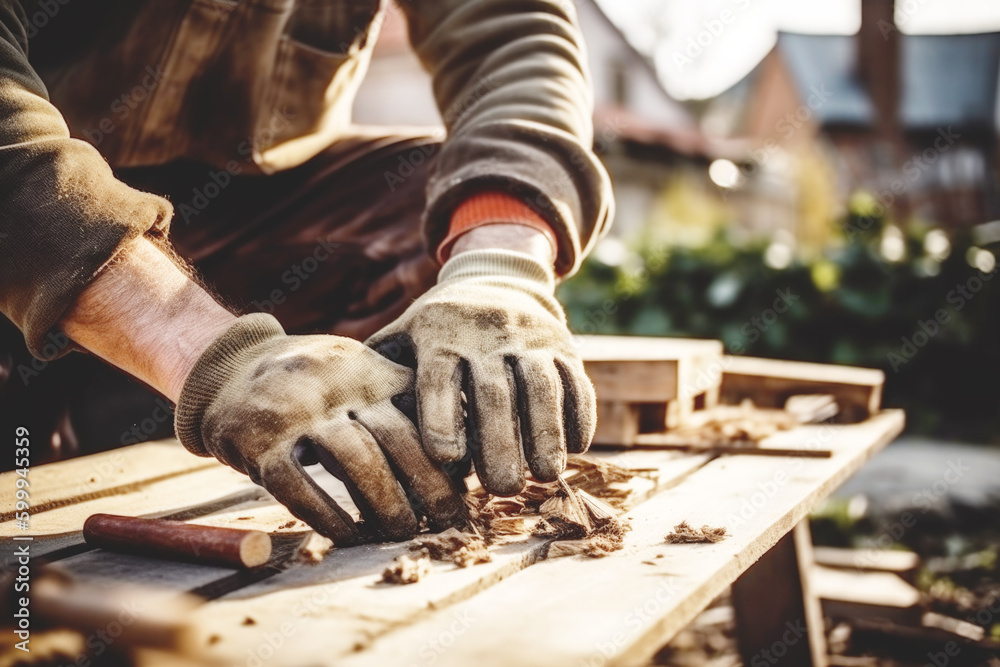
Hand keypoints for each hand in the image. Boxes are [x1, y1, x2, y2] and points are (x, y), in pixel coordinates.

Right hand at [175, 314, 465, 543]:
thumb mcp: (361, 374)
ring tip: (404, 531)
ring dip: (386, 505)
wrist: (230, 367)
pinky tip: (351, 536)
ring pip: (356, 463)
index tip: (468, 488)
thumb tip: (465, 451)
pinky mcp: (256, 443)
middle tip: (448, 518)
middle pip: (395, 438)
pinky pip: (301, 488)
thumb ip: (404, 402)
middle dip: (429, 484)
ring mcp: (294, 412)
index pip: (420, 411)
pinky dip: (331, 518)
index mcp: (367, 370)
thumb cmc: (316, 383)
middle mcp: (335, 385)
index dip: (447, 453)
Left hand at [367, 249, 595, 495]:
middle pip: (495, 389)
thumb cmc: (438, 331)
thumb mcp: (404, 339)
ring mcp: (530, 337)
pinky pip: (576, 380)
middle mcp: (487, 332)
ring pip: (542, 386)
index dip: (443, 416)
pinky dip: (579, 415)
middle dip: (501, 440)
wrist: (498, 280)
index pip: (439, 375)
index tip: (446, 461)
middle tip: (502, 488)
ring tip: (544, 476)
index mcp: (440, 333)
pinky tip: (575, 450)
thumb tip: (328, 435)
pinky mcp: (565, 345)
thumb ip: (378, 379)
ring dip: (546, 432)